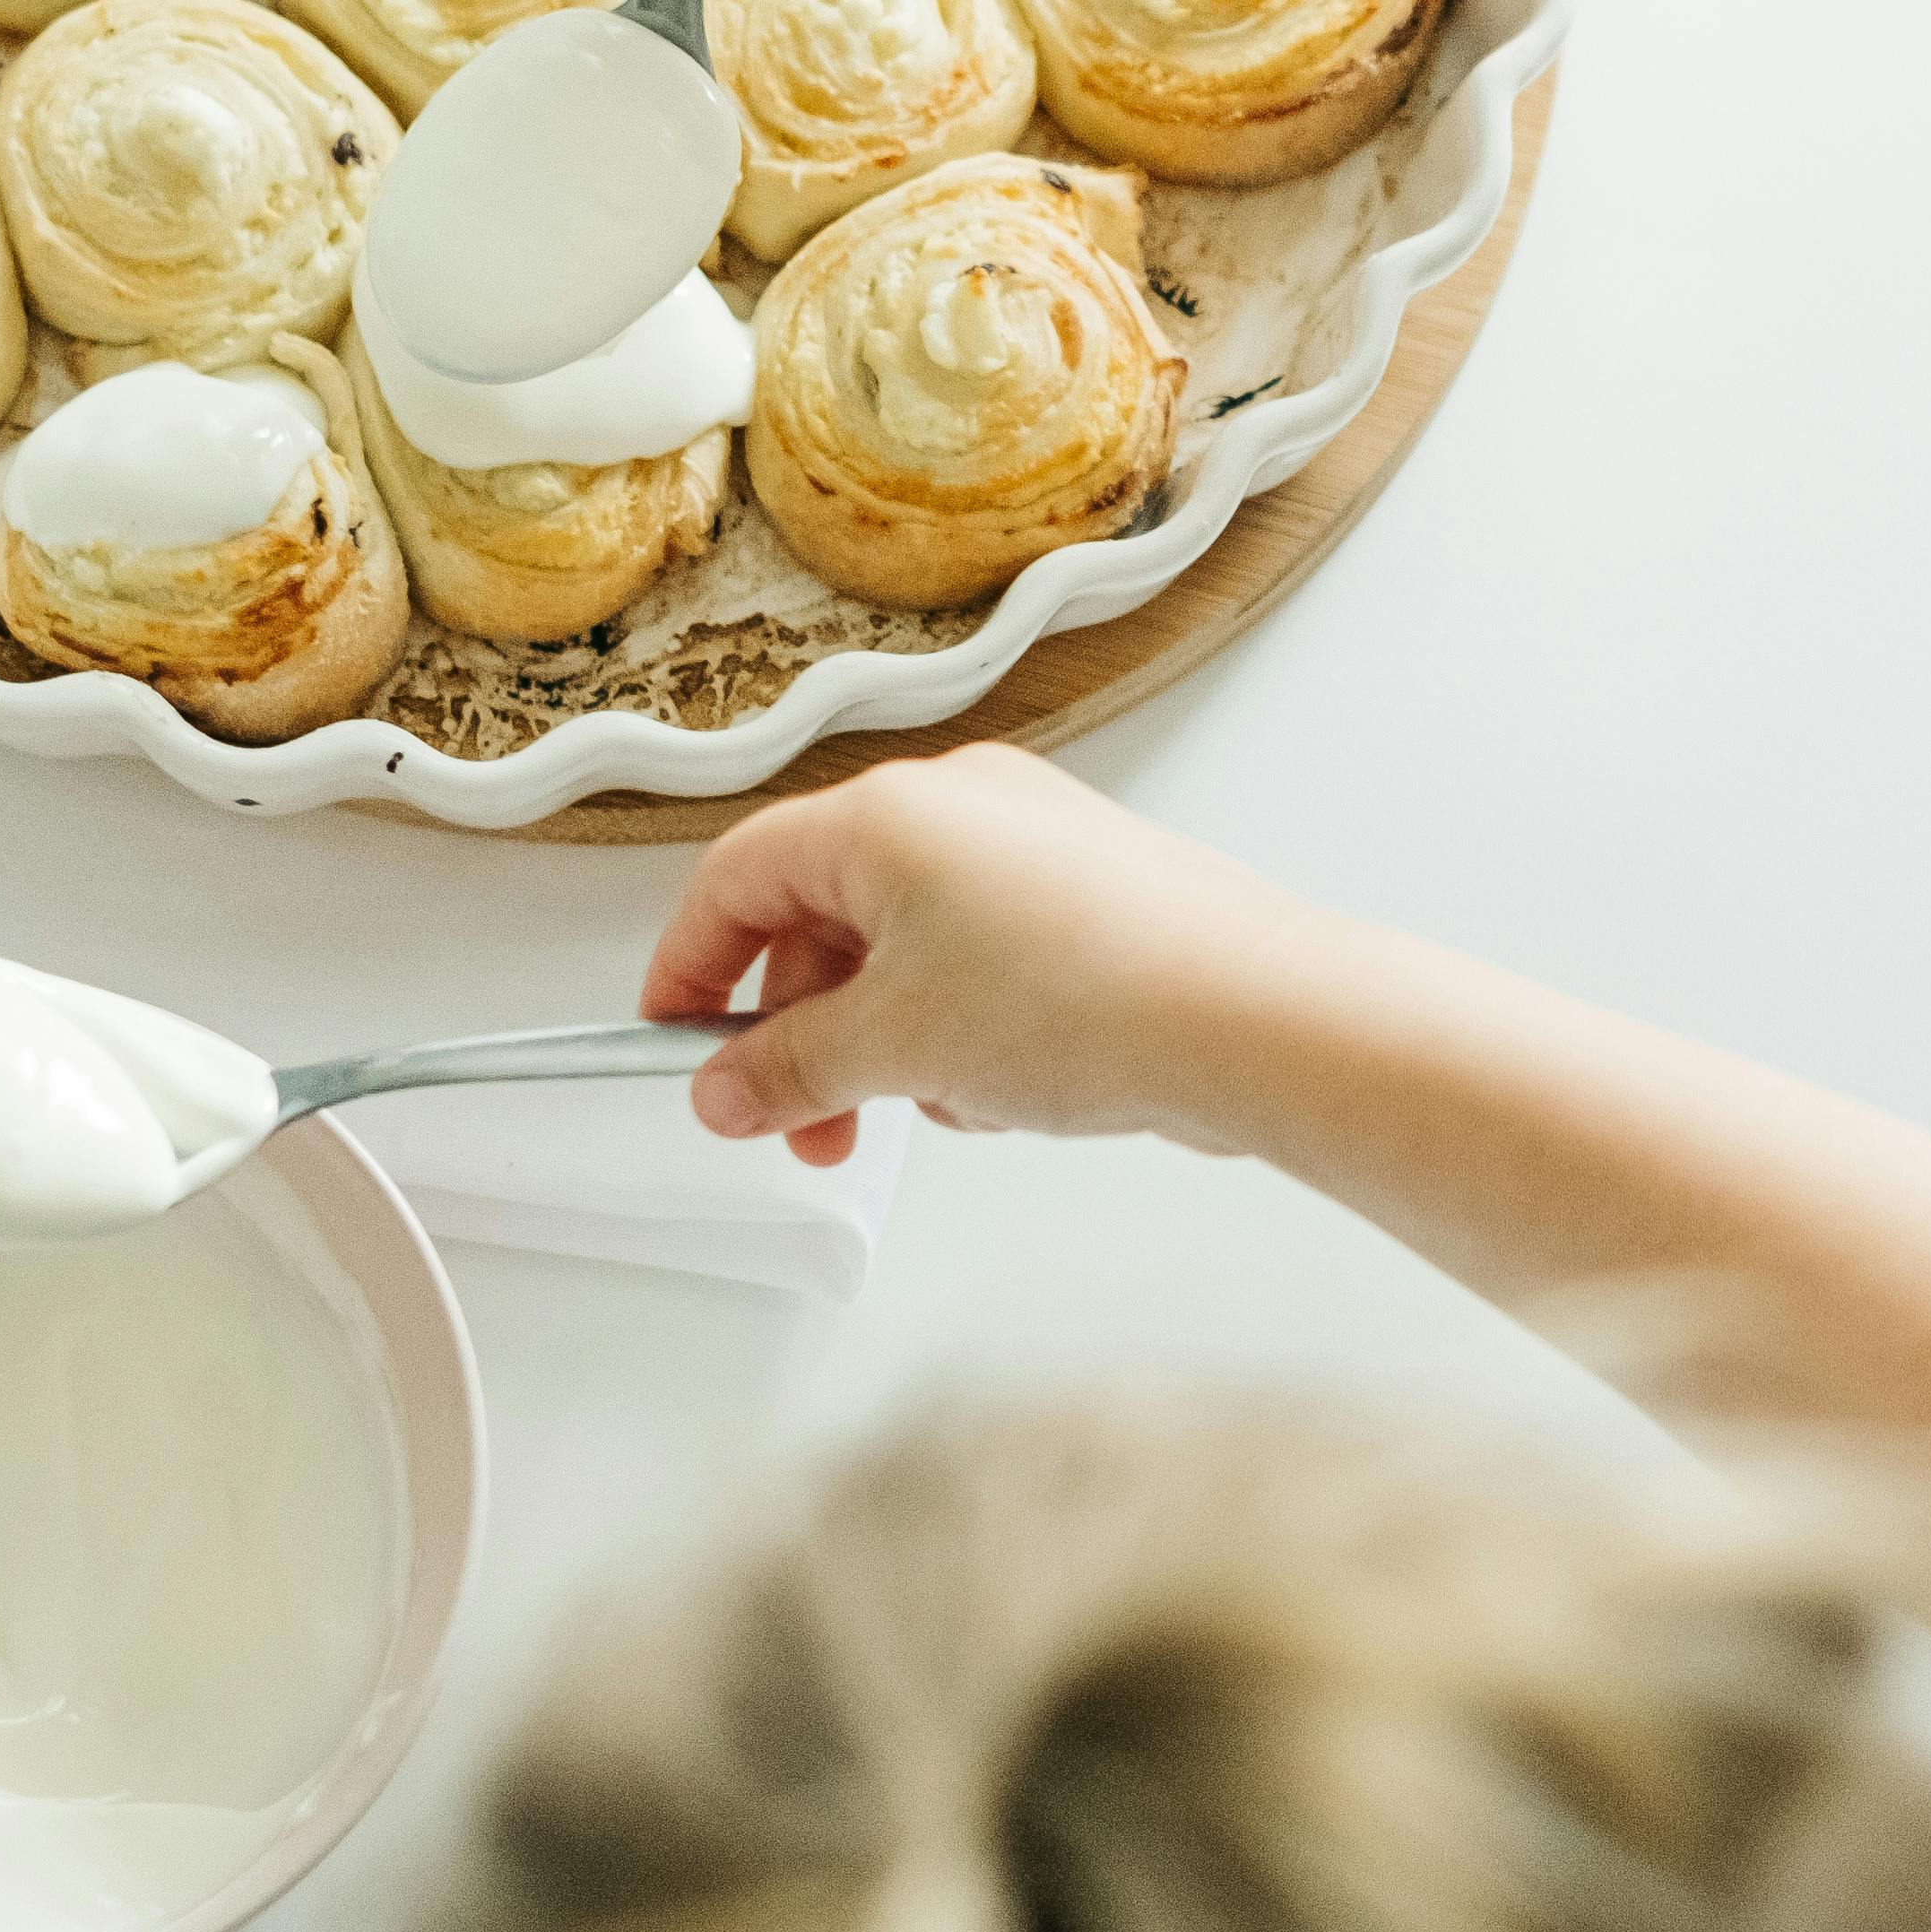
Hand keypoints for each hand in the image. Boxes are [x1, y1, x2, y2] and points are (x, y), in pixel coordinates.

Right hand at [641, 748, 1327, 1165]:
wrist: (1255, 1016)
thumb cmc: (1089, 996)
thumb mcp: (894, 1048)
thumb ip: (785, 1070)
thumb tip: (726, 1089)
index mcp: (885, 813)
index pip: (737, 877)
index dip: (689, 970)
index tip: (675, 1049)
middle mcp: (957, 806)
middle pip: (820, 916)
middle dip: (800, 1032)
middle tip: (805, 1125)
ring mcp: (1031, 846)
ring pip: (904, 948)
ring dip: (891, 1040)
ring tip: (942, 1104)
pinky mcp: (1089, 894)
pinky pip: (981, 960)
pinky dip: (965, 1026)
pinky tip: (1009, 1087)